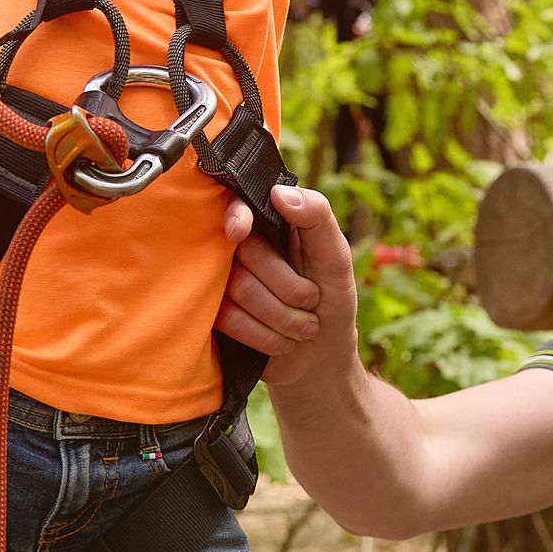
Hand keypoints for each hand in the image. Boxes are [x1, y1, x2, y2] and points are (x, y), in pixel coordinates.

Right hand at [216, 184, 362, 387]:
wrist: (321, 359)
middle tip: (312, 301)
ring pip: (237, 287)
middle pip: (245, 252)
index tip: (240, 231)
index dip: (236, 216)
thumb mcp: (336, 259)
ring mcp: (226, 282)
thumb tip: (279, 192)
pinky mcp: (216, 314)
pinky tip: (281, 340)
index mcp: (272, 224)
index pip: (240, 205)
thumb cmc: (332, 302)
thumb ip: (318, 218)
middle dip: (288, 287)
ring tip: (303, 325)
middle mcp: (244, 249)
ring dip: (281, 316)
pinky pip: (227, 318)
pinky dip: (263, 335)